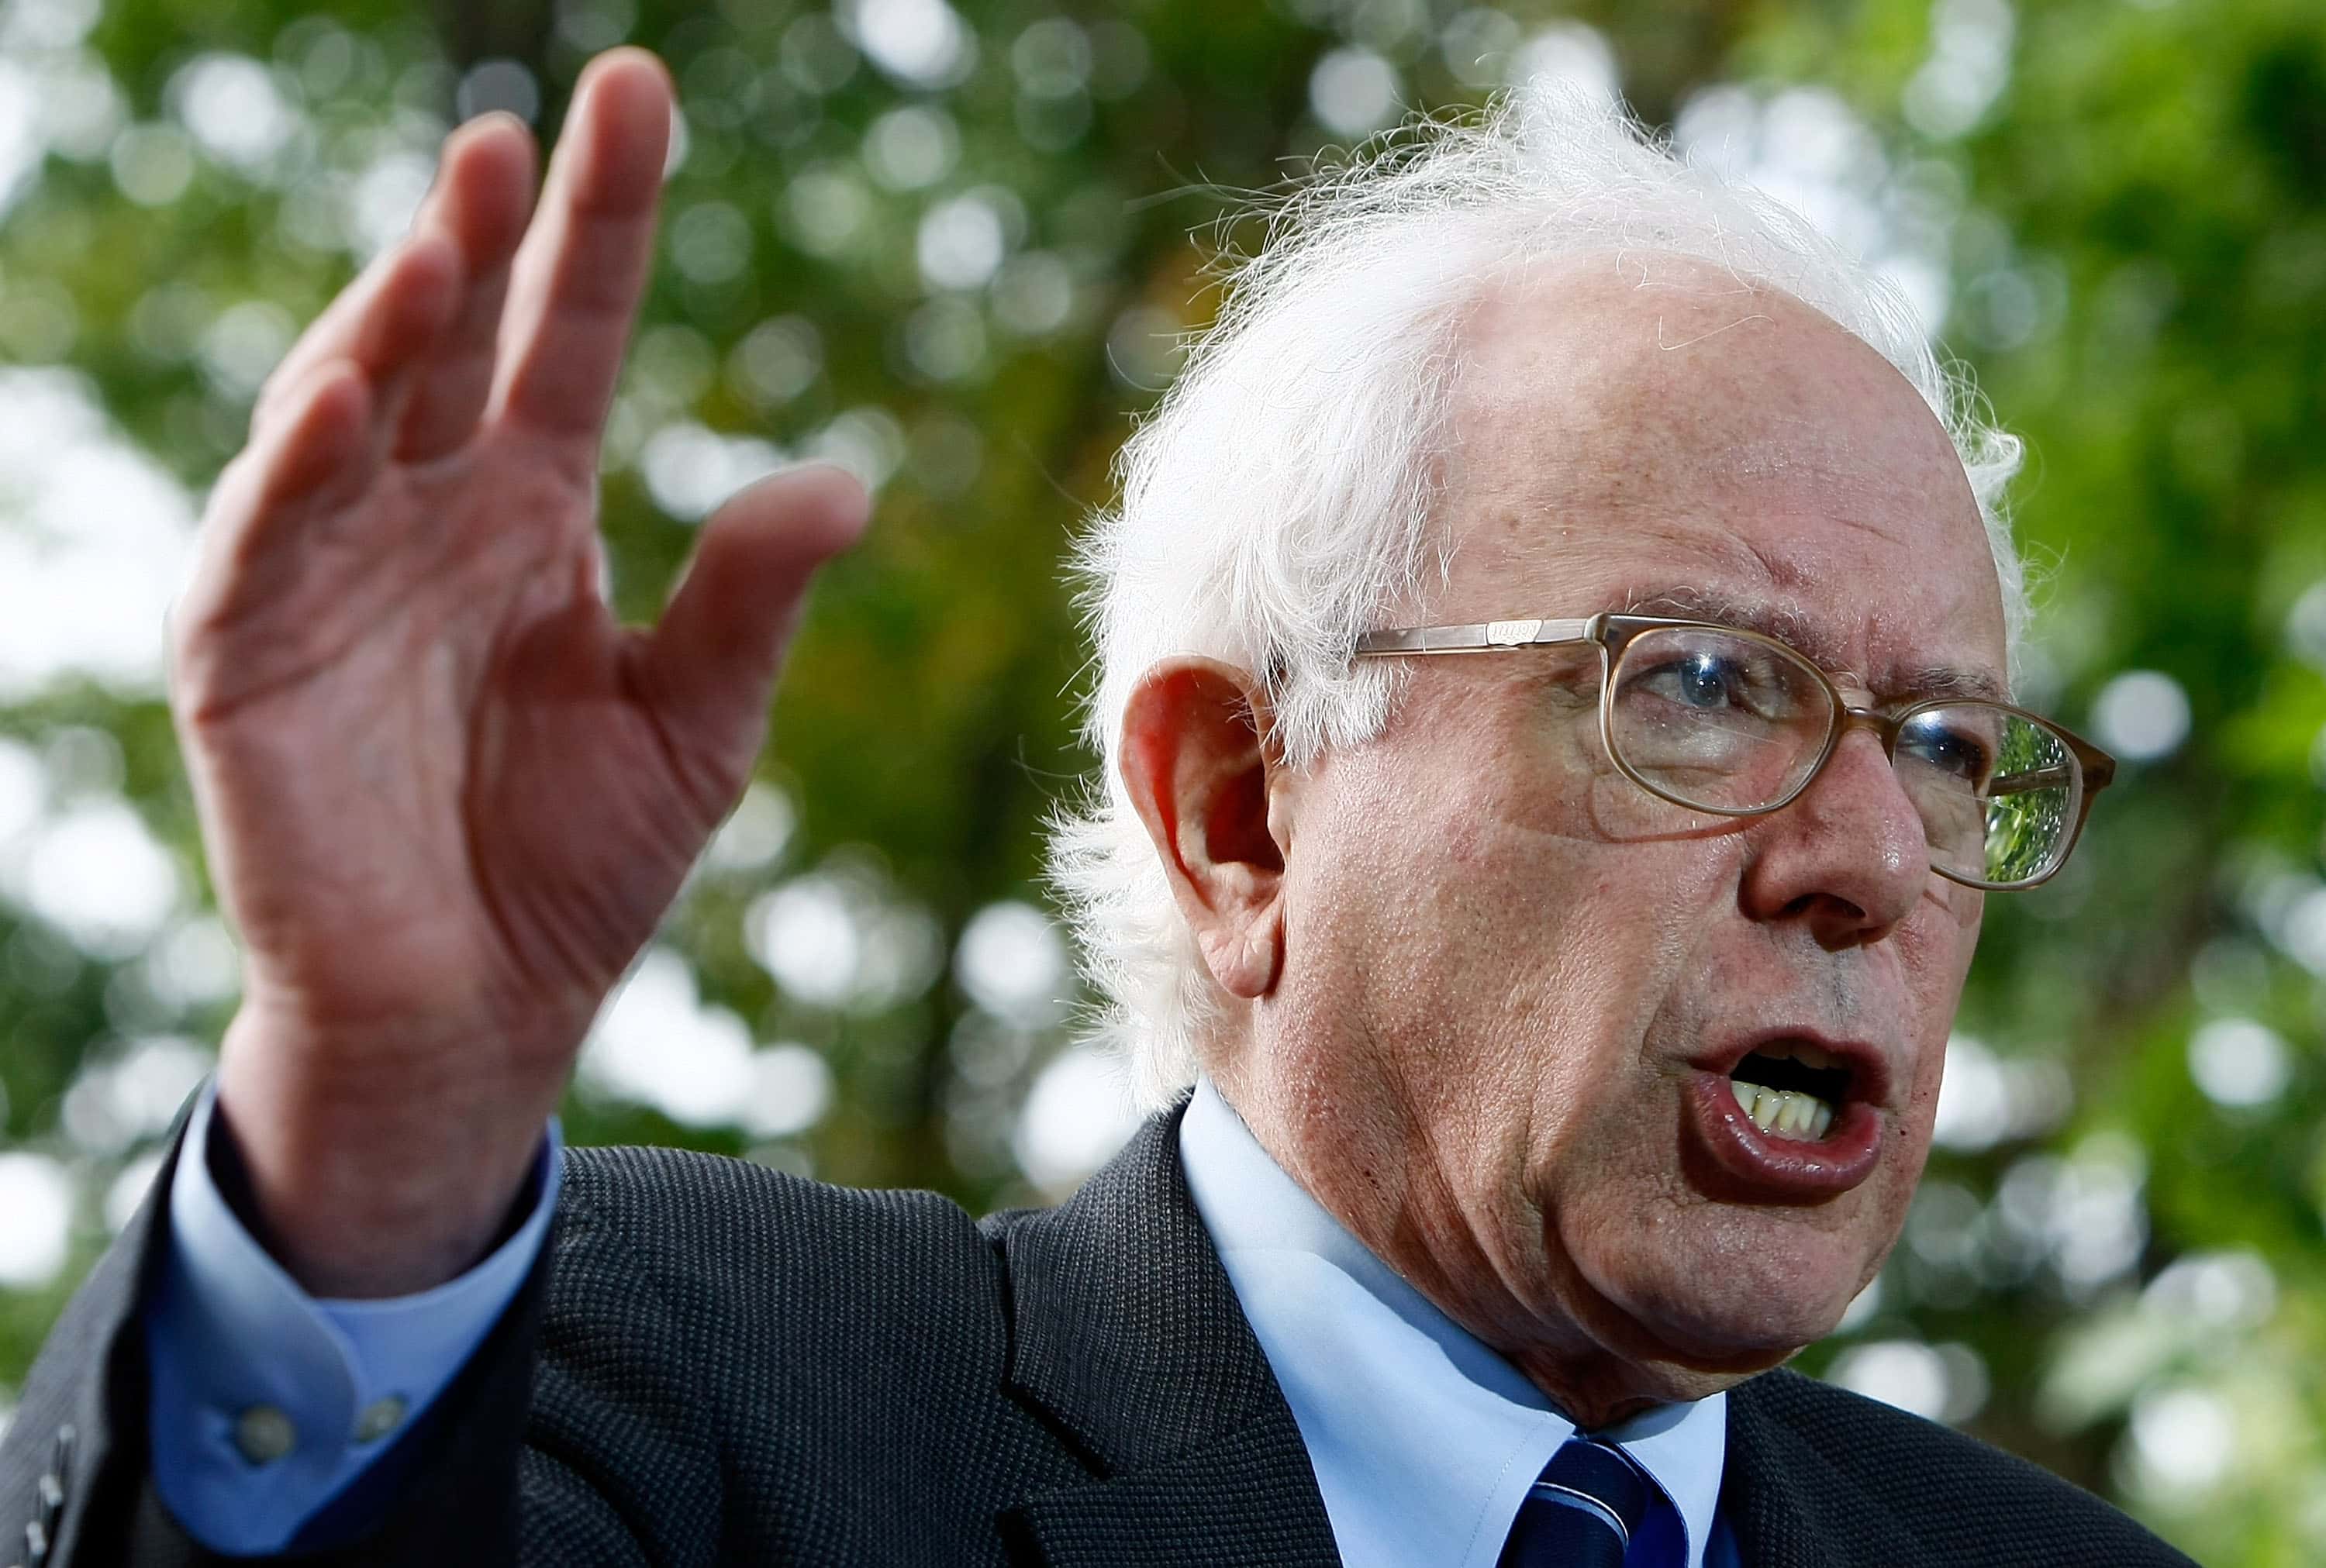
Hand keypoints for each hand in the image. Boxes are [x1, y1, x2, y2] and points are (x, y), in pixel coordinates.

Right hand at [174, 51, 866, 1295]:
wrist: (478, 1014)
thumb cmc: (580, 866)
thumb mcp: (696, 727)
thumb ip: (749, 605)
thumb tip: (843, 483)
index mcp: (536, 515)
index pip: (566, 336)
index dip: (598, 223)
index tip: (635, 95)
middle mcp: (429, 518)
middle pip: (449, 345)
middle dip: (474, 236)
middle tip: (513, 133)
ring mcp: (330, 577)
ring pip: (343, 414)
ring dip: (381, 325)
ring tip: (442, 240)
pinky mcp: (248, 659)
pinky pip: (261, 543)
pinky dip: (292, 469)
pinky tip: (340, 395)